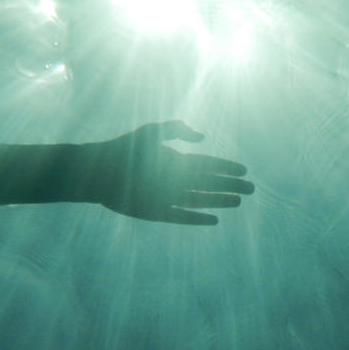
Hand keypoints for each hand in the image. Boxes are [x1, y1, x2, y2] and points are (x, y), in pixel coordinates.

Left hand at [91, 120, 253, 224]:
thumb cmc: (123, 149)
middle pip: (208, 184)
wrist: (97, 171)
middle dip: (229, 186)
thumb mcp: (150, 132)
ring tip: (238, 201)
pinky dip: (197, 219)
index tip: (244, 170)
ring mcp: (166, 197)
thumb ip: (177, 129)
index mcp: (174, 161)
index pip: (207, 165)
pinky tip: (214, 220)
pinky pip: (182, 217)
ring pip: (199, 201)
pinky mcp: (156, 213)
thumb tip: (202, 138)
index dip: (226, 167)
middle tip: (251, 189)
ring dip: (219, 201)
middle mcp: (173, 180)